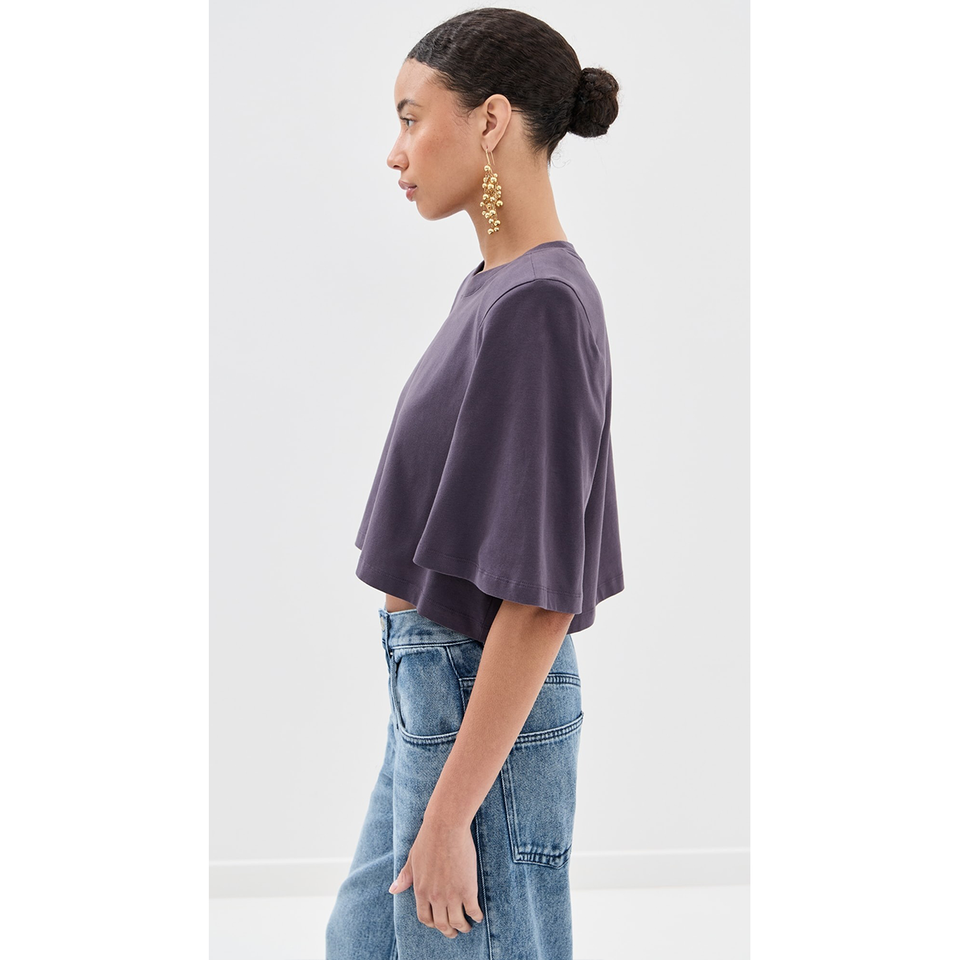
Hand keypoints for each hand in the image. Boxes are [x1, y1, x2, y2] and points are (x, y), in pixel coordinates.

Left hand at [388, 818, 484, 938]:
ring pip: (457, 922)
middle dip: (449, 931)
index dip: (432, 924)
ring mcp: (452, 894)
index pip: (424, 917)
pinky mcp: (468, 888)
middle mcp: (435, 897)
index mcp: (421, 890)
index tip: (438, 924)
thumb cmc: (428, 839)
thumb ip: (405, 877)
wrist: (446, 826)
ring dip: (463, 927)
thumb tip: (393, 890)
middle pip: (442, 924)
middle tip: (454, 932)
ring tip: (467, 927)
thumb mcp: (412, 858)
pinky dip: (476, 916)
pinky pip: (472, 910)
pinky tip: (478, 915)